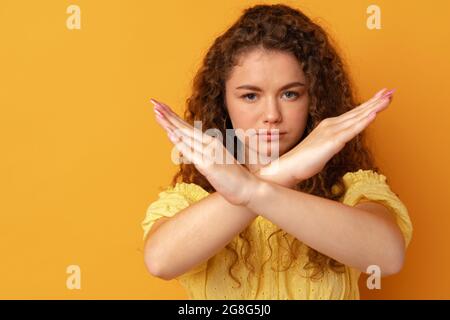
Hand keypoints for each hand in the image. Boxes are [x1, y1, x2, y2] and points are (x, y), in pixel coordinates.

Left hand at [150, 98, 258, 206]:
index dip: (173, 118)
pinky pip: (191, 153)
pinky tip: (171, 134)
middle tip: (154, 102)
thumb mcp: (216, 163)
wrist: (249, 188)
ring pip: (185, 136)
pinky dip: (180, 142)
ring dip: (170, 124)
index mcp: (211, 143)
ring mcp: (209, 154)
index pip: (188, 128)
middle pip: (184, 127)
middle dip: (168, 115)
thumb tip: (190, 153)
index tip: (161, 108)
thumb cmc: (233, 178)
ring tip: (157, 112)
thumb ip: (204, 156)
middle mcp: (210, 144)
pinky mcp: (209, 165)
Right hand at [259, 88, 395, 183]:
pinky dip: (364, 121)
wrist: (288, 166)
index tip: (381, 97)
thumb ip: (331, 144)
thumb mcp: (321, 149)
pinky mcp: (332, 142)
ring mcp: (332, 132)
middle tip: (390, 92)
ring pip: (358, 118)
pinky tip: (375, 114)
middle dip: (375, 101)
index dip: (368, 105)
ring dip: (375, 107)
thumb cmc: (303, 161)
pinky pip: (352, 130)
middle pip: (358, 112)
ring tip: (388, 98)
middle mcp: (331, 125)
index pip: (353, 114)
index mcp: (329, 126)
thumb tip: (338, 144)